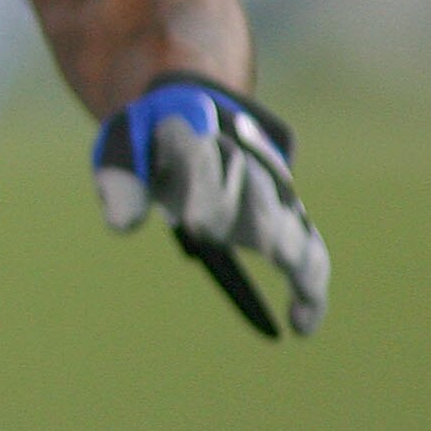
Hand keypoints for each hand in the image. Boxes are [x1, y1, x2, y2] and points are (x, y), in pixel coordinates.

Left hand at [93, 74, 328, 337]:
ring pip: (291, 223)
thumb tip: (121, 226)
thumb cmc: (151, 133)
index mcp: (203, 129)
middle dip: (241, 218)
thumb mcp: (122, 143)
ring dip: (287, 254)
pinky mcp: (288, 214)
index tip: (193, 224)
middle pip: (256, 191)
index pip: (211, 162)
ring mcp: (274, 184)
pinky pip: (310, 252)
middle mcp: (248, 154)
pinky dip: (310, 288)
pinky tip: (299, 325)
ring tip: (289, 298)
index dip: (207, 190)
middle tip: (212, 236)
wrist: (194, 104)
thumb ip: (120, 178)